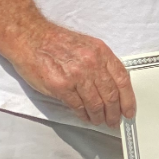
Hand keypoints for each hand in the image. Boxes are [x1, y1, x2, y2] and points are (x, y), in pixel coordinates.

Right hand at [8, 20, 134, 126]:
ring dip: (99, 117)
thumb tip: (112, 88)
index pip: (122, 80)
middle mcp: (91, 63)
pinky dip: (83, 115)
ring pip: (95, 104)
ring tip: (99, 121)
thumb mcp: (86, 46)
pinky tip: (85, 117)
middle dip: (114, 113)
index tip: (129, 111)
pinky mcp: (61, 86)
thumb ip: (100, 64)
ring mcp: (76, 75)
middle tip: (114, 121)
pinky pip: (78, 106)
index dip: (128, 99)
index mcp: (101, 52)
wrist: (29, 37)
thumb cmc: (55, 42)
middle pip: (111, 95)